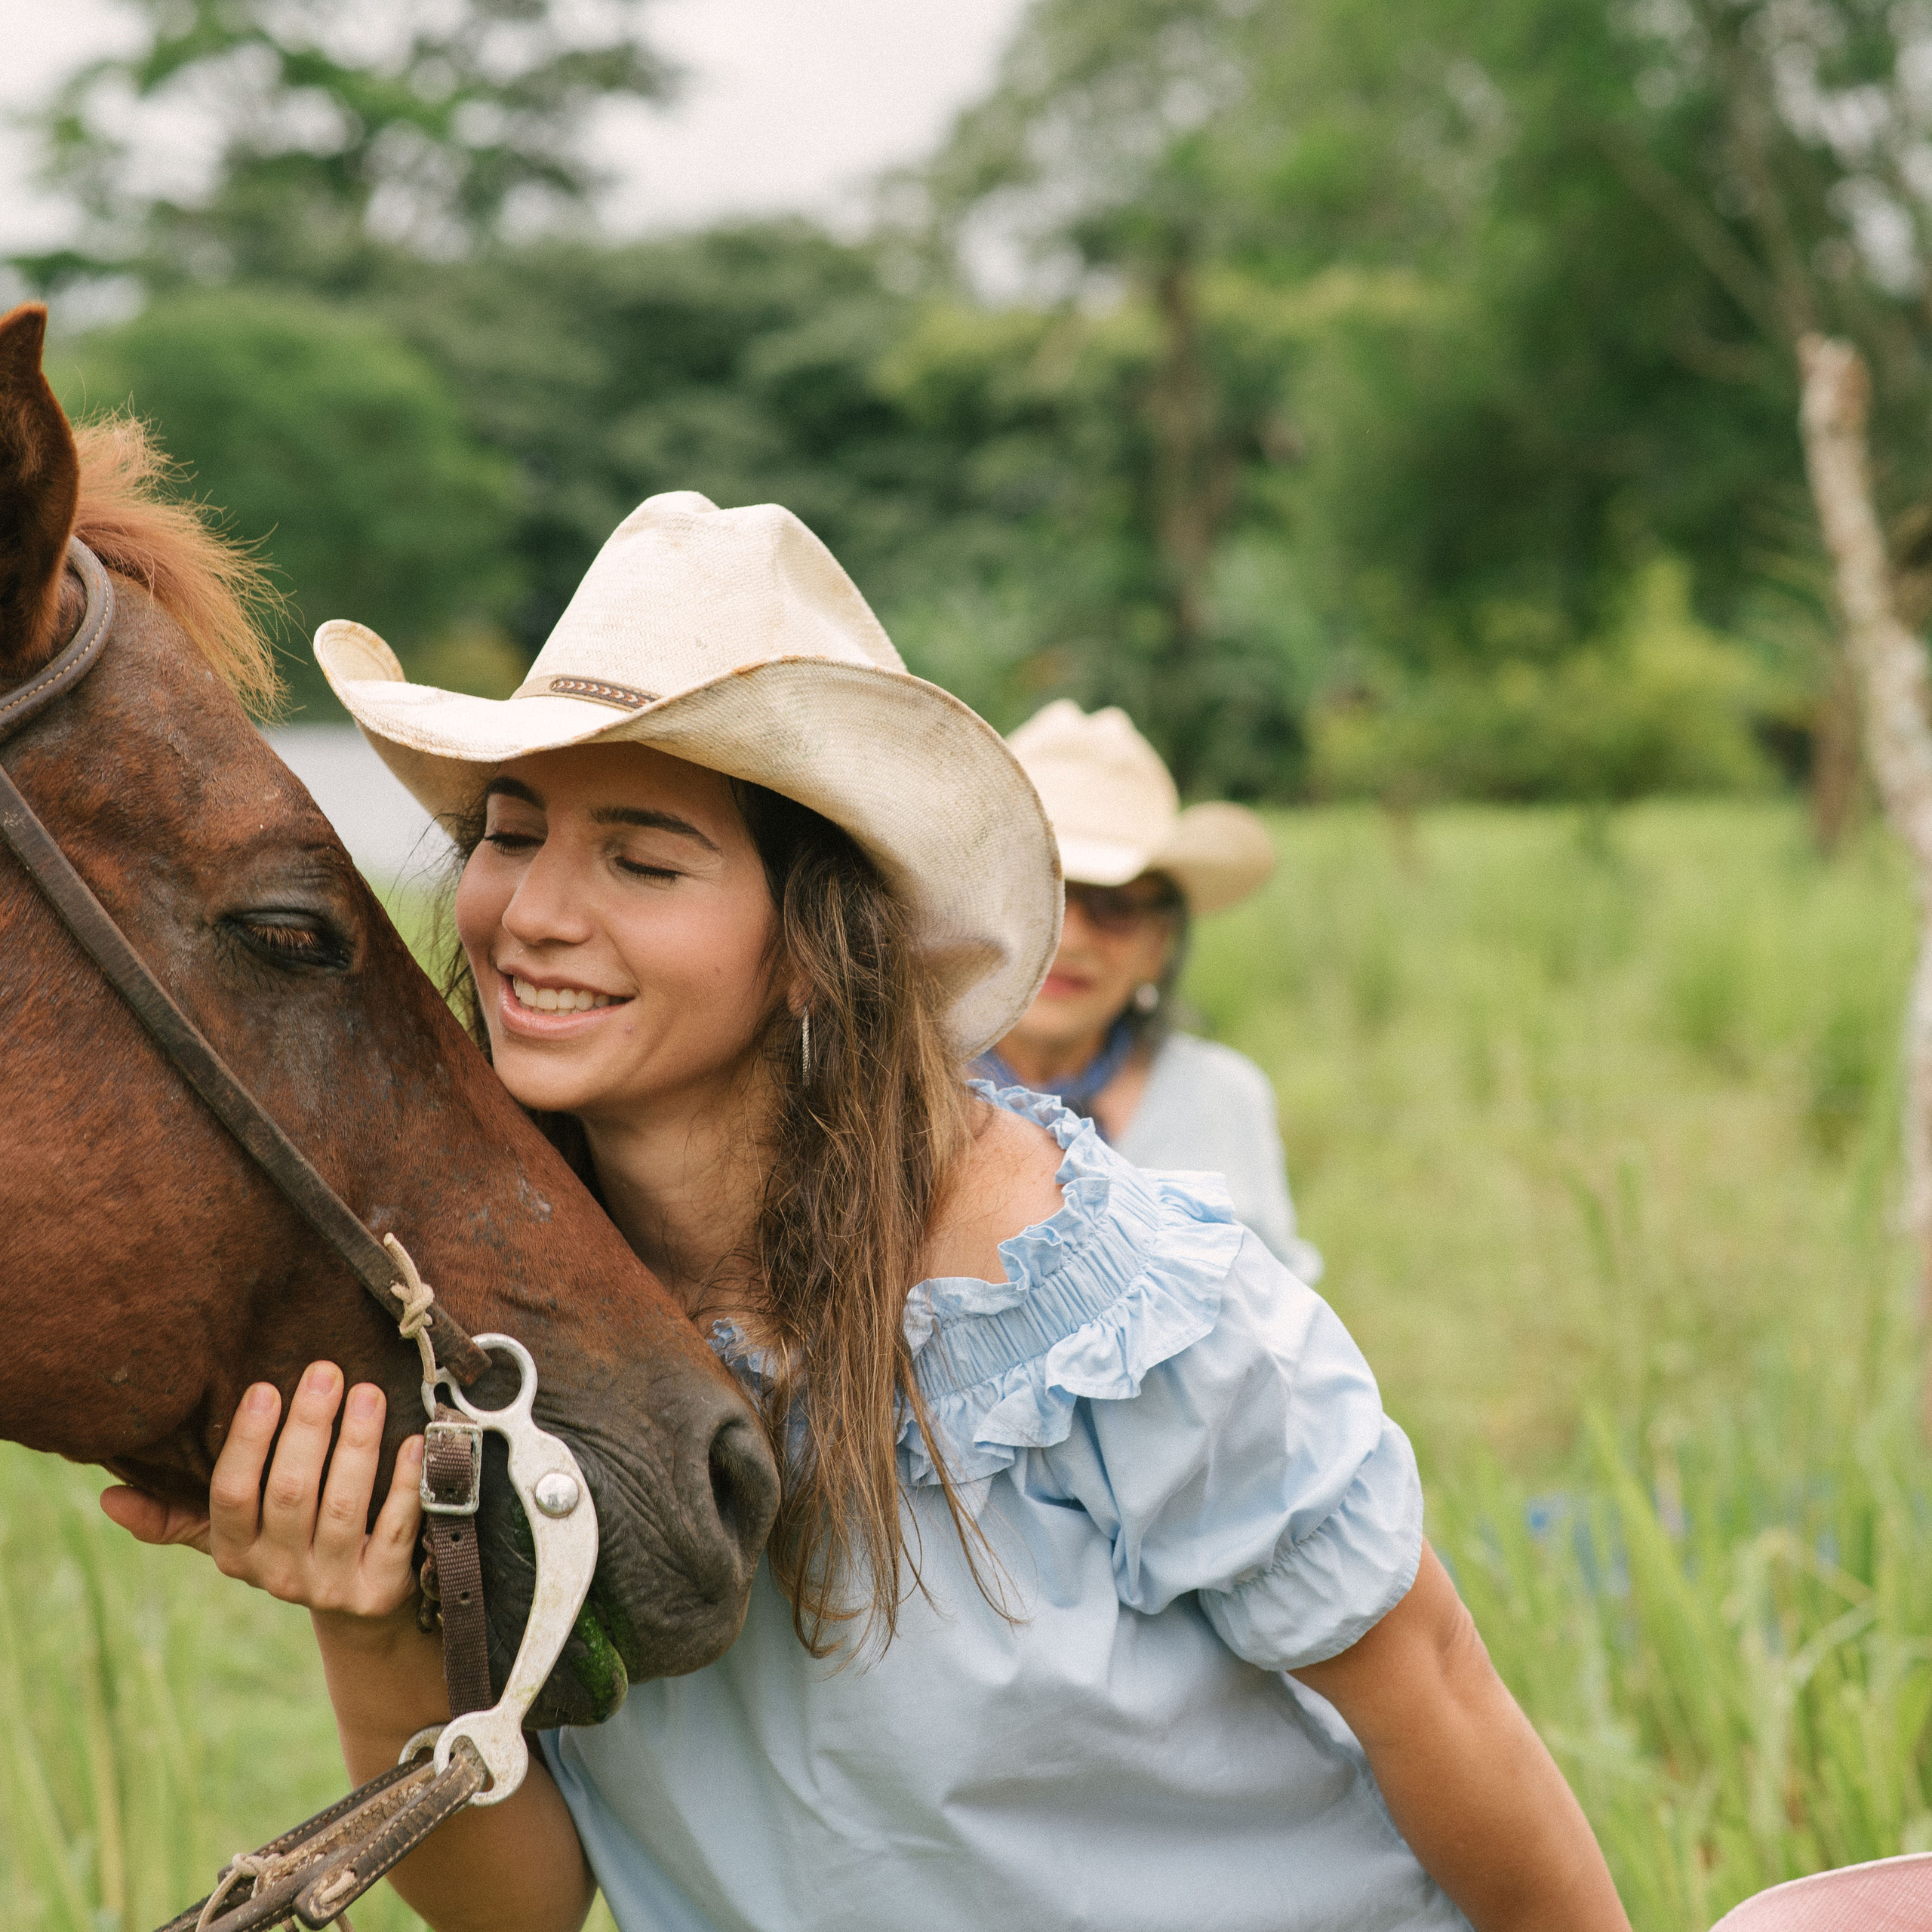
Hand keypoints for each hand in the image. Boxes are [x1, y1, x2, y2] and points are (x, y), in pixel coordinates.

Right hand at [101, 1362, 424, 1621]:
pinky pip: (394, 1530)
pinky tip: (414, 1440)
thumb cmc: (293, 1542)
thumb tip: (106, 1497)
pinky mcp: (380, 1590)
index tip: (265, 1387)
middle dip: (309, 1428)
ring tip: (368, 1393)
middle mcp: (277, 1572)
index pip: (232, 1495)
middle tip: (327, 1371)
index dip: (248, 1442)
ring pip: (342, 1507)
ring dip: (357, 1444)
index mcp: (235, 1551)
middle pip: (290, 1493)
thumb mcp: (232, 1534)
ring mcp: (330, 1584)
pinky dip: (404, 1484)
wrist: (361, 1606)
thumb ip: (177, 1514)